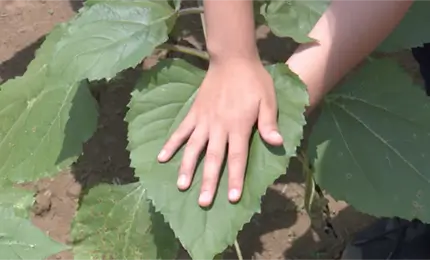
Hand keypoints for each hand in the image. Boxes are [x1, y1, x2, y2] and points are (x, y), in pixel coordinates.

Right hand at [157, 58, 282, 206]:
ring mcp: (204, 120)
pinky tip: (161, 157)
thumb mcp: (268, 100)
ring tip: (181, 186)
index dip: (236, 178)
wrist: (232, 59)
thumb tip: (277, 143)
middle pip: (213, 158)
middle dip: (209, 181)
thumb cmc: (254, 81)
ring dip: (187, 168)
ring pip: (193, 148)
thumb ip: (269, 123)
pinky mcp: (194, 113)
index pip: (237, 158)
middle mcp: (219, 126)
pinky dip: (171, 144)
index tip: (233, 198)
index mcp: (238, 126)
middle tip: (203, 202)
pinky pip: (180, 131)